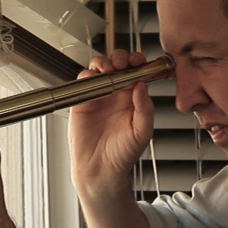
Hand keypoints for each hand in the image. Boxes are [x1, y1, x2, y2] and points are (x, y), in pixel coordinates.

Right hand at [69, 50, 154, 194]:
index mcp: (133, 99)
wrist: (101, 170)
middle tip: (122, 63)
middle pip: (117, 65)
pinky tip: (95, 81)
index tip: (139, 61)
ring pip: (99, 69)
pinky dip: (87, 76)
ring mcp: (99, 96)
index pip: (136, 72)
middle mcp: (116, 94)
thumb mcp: (142, 132)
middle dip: (120, 58)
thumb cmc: (123, 155)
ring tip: (108, 68)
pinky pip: (83, 82)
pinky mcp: (82, 101)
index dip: (138, 63)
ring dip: (103, 63)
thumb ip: (145, 108)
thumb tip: (142, 86)